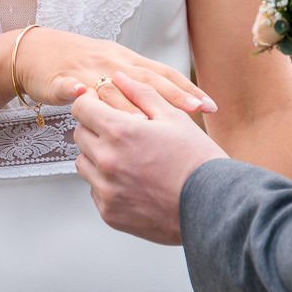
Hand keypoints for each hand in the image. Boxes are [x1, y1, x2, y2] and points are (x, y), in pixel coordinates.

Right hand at [14, 27, 217, 115]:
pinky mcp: (59, 79)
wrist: (34, 52)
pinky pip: (68, 85)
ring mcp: (86, 70)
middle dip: (171, 95)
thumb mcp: (112, 70)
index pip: (161, 75)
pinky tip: (81, 96)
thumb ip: (138, 87)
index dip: (185, 89)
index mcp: (125, 61)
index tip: (208, 105)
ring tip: (148, 120)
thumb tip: (171, 106)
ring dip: (128, 102)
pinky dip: (74, 90)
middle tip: (194, 110)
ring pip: (109, 86)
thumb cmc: (77, 64)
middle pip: (145, 80)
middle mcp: (110, 63)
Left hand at [71, 72, 225, 243]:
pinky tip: (133, 181)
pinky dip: (107, 183)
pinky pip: (95, 190)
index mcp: (120, 132)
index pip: (82, 107)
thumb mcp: (173, 117)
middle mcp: (107, 161)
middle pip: (79, 134)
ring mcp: (106, 190)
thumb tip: (119, 78)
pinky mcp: (110, 213)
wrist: (212, 206)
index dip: (91, 102)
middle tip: (120, 132)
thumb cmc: (196, 160)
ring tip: (129, 158)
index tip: (101, 105)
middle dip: (94, 128)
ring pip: (84, 163)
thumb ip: (142, 93)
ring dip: (98, 156)